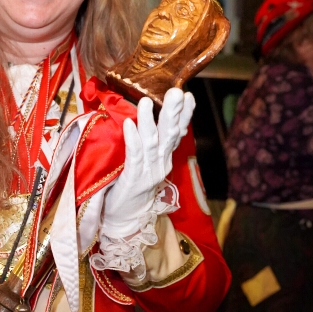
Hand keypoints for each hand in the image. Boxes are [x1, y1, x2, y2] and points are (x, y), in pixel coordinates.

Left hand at [101, 88, 194, 239]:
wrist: (123, 219)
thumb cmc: (130, 187)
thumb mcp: (145, 164)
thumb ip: (149, 144)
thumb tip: (148, 118)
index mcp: (164, 159)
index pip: (177, 134)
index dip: (184, 115)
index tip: (189, 96)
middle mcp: (160, 164)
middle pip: (169, 135)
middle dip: (172, 112)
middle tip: (176, 92)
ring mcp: (148, 173)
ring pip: (151, 143)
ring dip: (149, 121)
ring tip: (146, 101)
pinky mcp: (133, 180)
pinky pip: (134, 157)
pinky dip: (132, 139)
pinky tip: (129, 124)